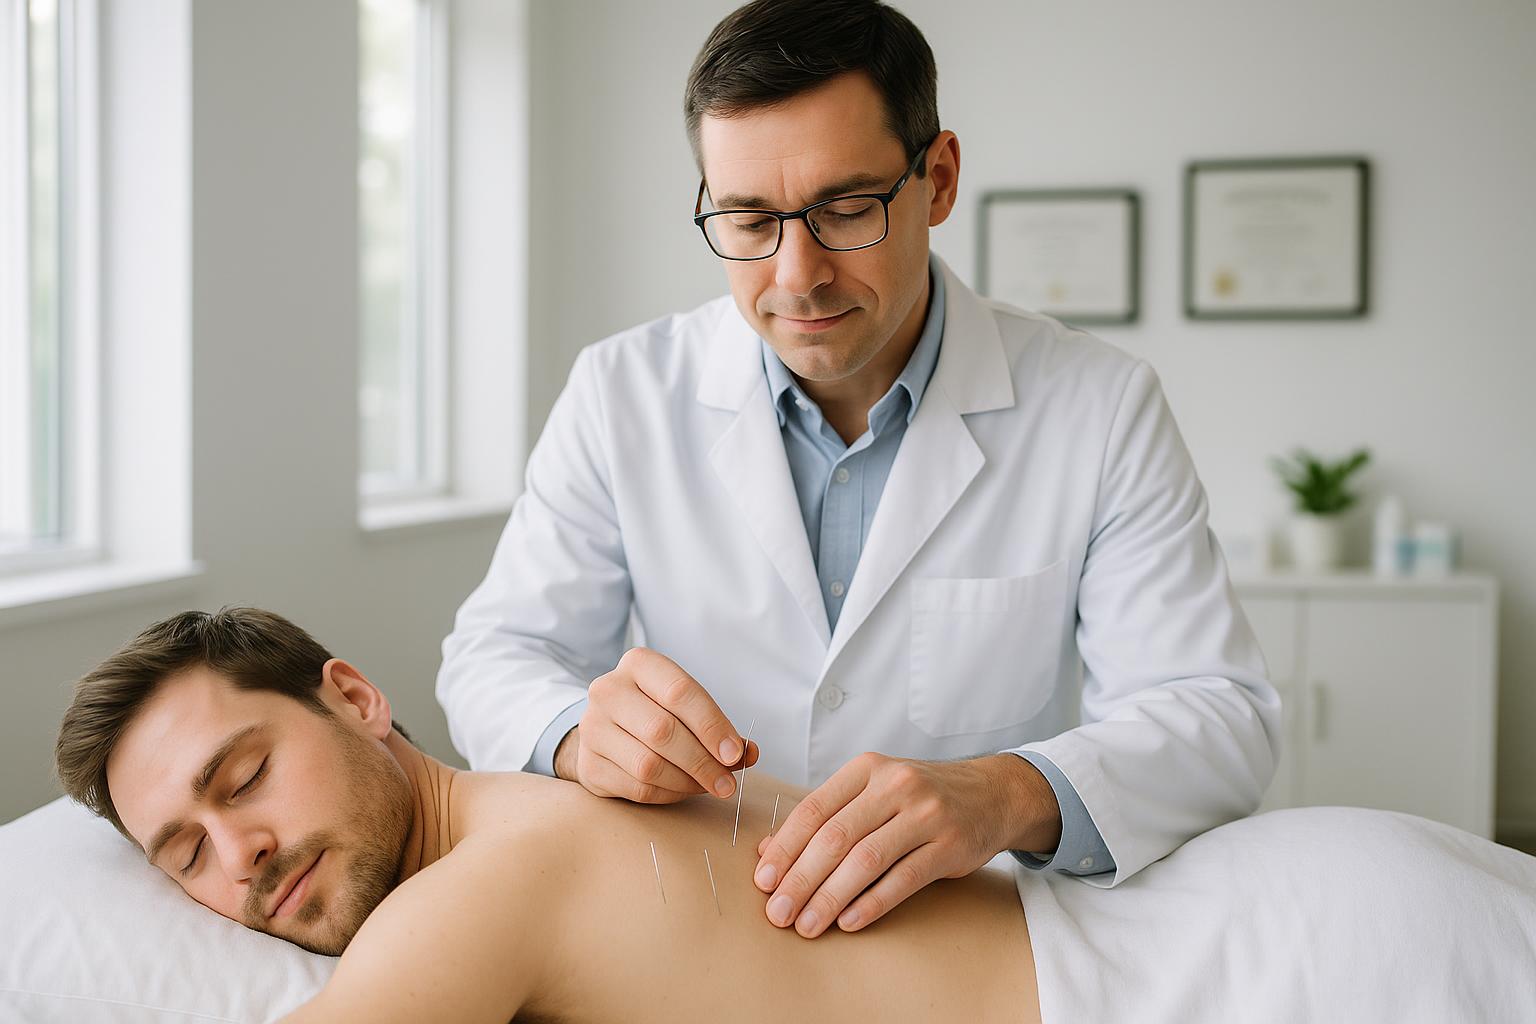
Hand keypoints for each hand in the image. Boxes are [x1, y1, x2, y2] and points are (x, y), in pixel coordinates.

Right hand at [558, 647, 758, 802]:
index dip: (712, 725)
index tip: (735, 753)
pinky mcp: (588, 764)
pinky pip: (637, 788)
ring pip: (648, 764)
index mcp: (638, 664)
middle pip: (662, 731)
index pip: (680, 692)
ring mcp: (592, 728)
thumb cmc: (657, 712)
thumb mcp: (687, 707)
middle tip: (727, 783)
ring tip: (707, 786)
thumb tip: (748, 753)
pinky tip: (681, 789)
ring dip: (686, 782)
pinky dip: (668, 794)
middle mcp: (608, 690)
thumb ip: (719, 728)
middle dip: (702, 762)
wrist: (607, 729)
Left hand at [752, 752, 1059, 936]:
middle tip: (778, 912)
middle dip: (800, 879)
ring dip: (830, 897)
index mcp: (867, 769)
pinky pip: (903, 879)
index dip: (785, 848)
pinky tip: (848, 921)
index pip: (814, 810)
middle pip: (835, 837)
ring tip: (807, 925)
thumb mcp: (872, 791)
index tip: (763, 881)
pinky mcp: (950, 845)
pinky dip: (872, 903)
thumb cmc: (920, 796)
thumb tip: (767, 852)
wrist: (991, 793)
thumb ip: (825, 816)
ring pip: (866, 860)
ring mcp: (926, 814)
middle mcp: (895, 785)